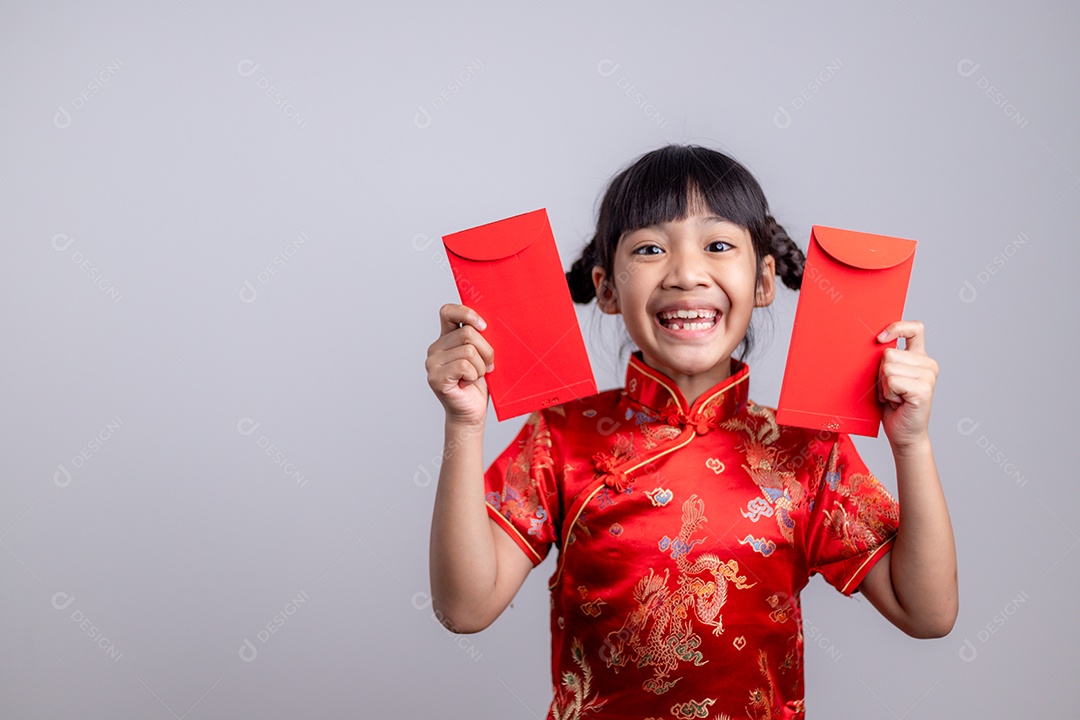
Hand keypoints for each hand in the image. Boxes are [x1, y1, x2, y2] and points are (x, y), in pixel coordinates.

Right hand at [426, 304, 494, 426]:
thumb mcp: (482, 355)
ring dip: (481, 366)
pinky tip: (468, 383)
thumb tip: (487, 324)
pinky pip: (464, 366)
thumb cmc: (478, 385)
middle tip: (488, 365)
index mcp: (446, 338)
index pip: (448, 311)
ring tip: (476, 377)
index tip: (484, 326)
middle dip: (486, 350)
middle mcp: (435, 348)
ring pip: (468, 350)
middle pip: (467, 332)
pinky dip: (474, 375)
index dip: (467, 313)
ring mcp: (432, 363)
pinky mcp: (435, 378)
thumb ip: (479, 338)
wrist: (472, 413)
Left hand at [876, 320, 937, 451]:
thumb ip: (887, 359)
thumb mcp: (886, 377)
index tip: (881, 338)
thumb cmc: (892, 406)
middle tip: (890, 390)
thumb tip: (875, 342)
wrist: (903, 434)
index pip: (915, 328)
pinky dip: (887, 394)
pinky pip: (891, 381)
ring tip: (893, 397)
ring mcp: (928, 376)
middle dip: (880, 373)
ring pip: (888, 368)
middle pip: (888, 353)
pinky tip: (897, 403)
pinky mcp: (923, 389)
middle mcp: (928, 364)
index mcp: (920, 357)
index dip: (896, 328)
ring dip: (883, 386)